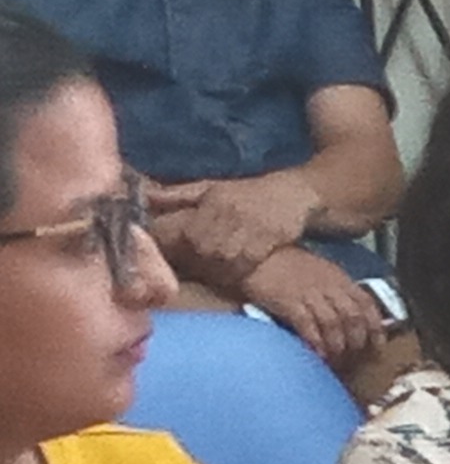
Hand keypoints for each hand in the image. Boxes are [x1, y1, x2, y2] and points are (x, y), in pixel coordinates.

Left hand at [153, 164, 321, 279]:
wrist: (292, 195)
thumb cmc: (246, 193)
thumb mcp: (209, 187)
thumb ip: (177, 196)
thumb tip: (143, 195)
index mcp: (212, 201)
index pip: (184, 229)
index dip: (171, 244)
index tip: (162, 253)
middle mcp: (227, 216)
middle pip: (199, 247)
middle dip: (189, 260)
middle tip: (180, 269)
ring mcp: (246, 232)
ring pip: (218, 260)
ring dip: (208, 270)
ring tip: (202, 274)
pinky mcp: (263, 247)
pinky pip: (241, 268)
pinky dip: (230, 275)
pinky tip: (224, 276)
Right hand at [238, 245, 385, 366]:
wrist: (256, 254)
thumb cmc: (286, 265)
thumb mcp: (320, 271)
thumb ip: (337, 290)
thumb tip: (352, 317)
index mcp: (338, 278)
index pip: (366, 303)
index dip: (375, 327)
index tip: (378, 344)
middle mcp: (328, 285)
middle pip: (352, 318)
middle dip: (356, 340)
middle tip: (352, 356)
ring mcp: (308, 293)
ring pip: (333, 324)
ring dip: (336, 345)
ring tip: (334, 358)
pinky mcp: (289, 301)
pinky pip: (308, 326)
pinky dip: (315, 342)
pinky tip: (316, 353)